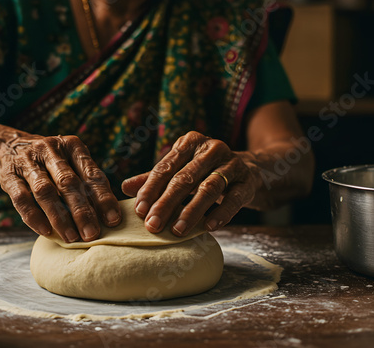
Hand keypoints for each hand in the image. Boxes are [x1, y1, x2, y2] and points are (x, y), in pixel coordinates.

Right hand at [0, 134, 120, 241]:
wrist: (8, 146)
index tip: (112, 221)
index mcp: (72, 146)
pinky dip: (34, 216)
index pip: (92, 174)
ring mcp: (27, 161)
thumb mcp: (70, 162)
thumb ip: (86, 183)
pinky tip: (46, 231)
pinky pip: (21, 198)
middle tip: (92, 234)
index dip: (103, 198)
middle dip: (82, 211)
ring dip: (59, 217)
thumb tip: (108, 216)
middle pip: (69, 183)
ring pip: (45, 191)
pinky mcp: (9, 175)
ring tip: (71, 237)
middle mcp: (50, 149)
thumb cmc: (51, 162)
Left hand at [121, 131, 261, 235]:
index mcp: (189, 143)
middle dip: (166, 204)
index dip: (150, 190)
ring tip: (177, 230)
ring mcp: (232, 163)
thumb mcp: (179, 170)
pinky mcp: (247, 180)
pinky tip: (209, 227)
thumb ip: (154, 178)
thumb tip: (125, 187)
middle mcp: (211, 148)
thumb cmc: (204, 171)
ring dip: (191, 211)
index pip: (165, 168)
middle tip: (153, 225)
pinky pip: (234, 198)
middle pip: (184, 178)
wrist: (247, 170)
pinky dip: (221, 213)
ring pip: (208, 188)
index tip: (139, 211)